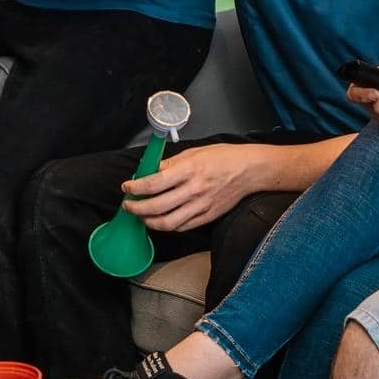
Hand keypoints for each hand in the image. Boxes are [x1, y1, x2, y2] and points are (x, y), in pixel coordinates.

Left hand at [122, 143, 260, 231]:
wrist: (250, 170)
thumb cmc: (224, 157)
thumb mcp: (195, 152)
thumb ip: (171, 163)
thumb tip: (150, 171)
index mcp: (190, 169)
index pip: (154, 183)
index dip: (136, 187)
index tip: (128, 187)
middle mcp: (194, 189)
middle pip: (156, 206)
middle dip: (136, 208)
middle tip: (129, 205)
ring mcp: (201, 205)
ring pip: (167, 222)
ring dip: (149, 221)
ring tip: (142, 216)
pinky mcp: (208, 216)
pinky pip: (182, 227)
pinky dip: (167, 226)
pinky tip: (162, 219)